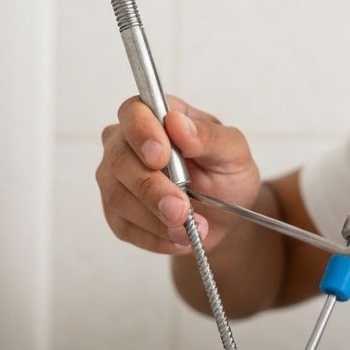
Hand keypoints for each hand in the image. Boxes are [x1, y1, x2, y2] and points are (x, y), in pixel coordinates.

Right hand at [97, 95, 260, 254]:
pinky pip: (124, 226)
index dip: (142, 134)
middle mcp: (127, 144)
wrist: (226, 215)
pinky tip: (178, 237)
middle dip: (151, 188)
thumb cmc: (227, 174)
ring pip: (118, 196)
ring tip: (189, 228)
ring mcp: (117, 179)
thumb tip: (177, 123)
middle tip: (181, 209)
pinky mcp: (117, 213)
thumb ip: (207, 136)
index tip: (161, 157)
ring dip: (155, 217)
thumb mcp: (232, 151)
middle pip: (120, 160)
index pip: (133, 113)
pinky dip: (154, 237)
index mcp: (156, 117)